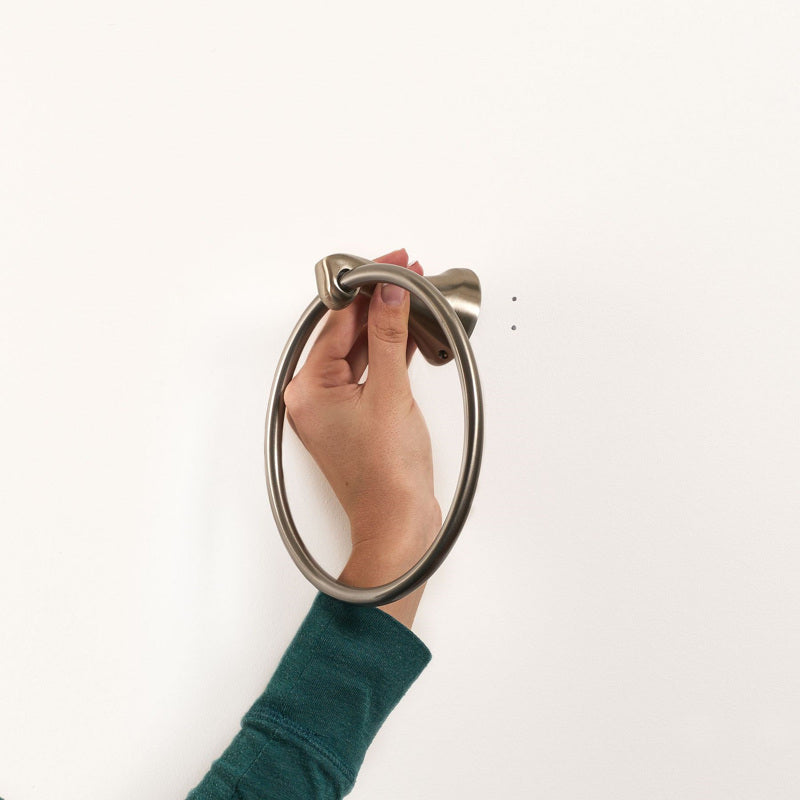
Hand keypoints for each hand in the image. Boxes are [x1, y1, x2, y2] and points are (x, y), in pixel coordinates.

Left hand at [283, 248, 441, 626]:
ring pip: (360, 351)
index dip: (366, 288)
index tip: (391, 264)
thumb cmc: (386, 479)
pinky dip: (390, 354)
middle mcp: (314, 397)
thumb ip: (388, 337)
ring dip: (386, 326)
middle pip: (346, 333)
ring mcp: (335, 408)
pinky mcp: (357, 418)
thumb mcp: (390, 396)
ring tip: (414, 297)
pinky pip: (371, 373)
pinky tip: (409, 333)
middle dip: (377, 303)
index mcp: (308, 390)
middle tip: (406, 274)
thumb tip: (388, 295)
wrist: (400, 526)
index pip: (337, 322)